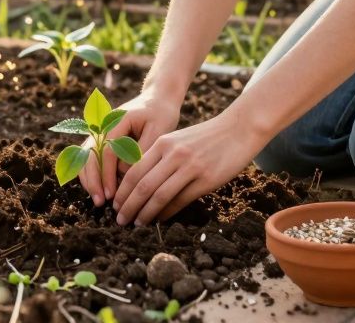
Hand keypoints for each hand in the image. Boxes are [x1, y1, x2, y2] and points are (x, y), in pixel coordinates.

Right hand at [78, 87, 180, 206]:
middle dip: (93, 181)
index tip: (112, 193)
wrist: (158, 97)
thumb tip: (126, 174)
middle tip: (101, 202)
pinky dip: (93, 174)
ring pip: (86, 157)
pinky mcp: (102, 138)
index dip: (107, 174)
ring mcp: (100, 131)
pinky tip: (101, 190)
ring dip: (90, 179)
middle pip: (89, 155)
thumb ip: (142, 151)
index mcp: (117, 119)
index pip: (106, 150)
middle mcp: (103, 124)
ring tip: (99, 200)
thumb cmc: (161, 114)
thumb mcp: (159, 130)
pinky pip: (91, 157)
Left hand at [112, 109, 267, 225]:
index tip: (115, 205)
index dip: (122, 191)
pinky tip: (159, 219)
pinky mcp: (205, 179)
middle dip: (128, 206)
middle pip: (142, 185)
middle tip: (120, 219)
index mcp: (163, 143)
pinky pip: (180, 200)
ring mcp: (189, 167)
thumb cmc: (206, 137)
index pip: (134, 171)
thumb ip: (160, 158)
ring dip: (145, 213)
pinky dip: (166, 213)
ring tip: (137, 224)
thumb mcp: (178, 140)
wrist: (238, 129)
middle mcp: (173, 154)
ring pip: (159, 196)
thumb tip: (142, 185)